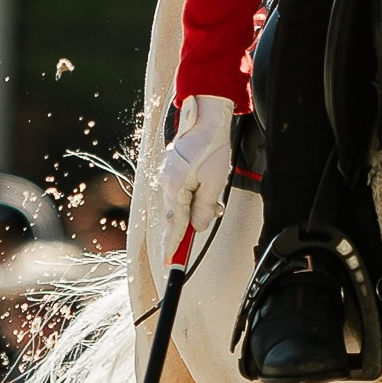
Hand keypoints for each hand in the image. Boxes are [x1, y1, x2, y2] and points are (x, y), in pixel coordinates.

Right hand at [157, 95, 235, 258]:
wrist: (206, 118)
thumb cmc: (211, 146)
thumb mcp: (214, 182)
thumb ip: (205, 207)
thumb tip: (197, 227)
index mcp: (176, 187)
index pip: (177, 225)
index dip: (174, 247)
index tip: (170, 264)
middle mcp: (167, 183)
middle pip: (175, 218)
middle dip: (180, 235)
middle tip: (176, 257)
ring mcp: (168, 177)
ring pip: (179, 206)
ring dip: (194, 212)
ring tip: (213, 205)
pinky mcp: (173, 172)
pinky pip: (181, 194)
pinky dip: (193, 200)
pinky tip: (208, 194)